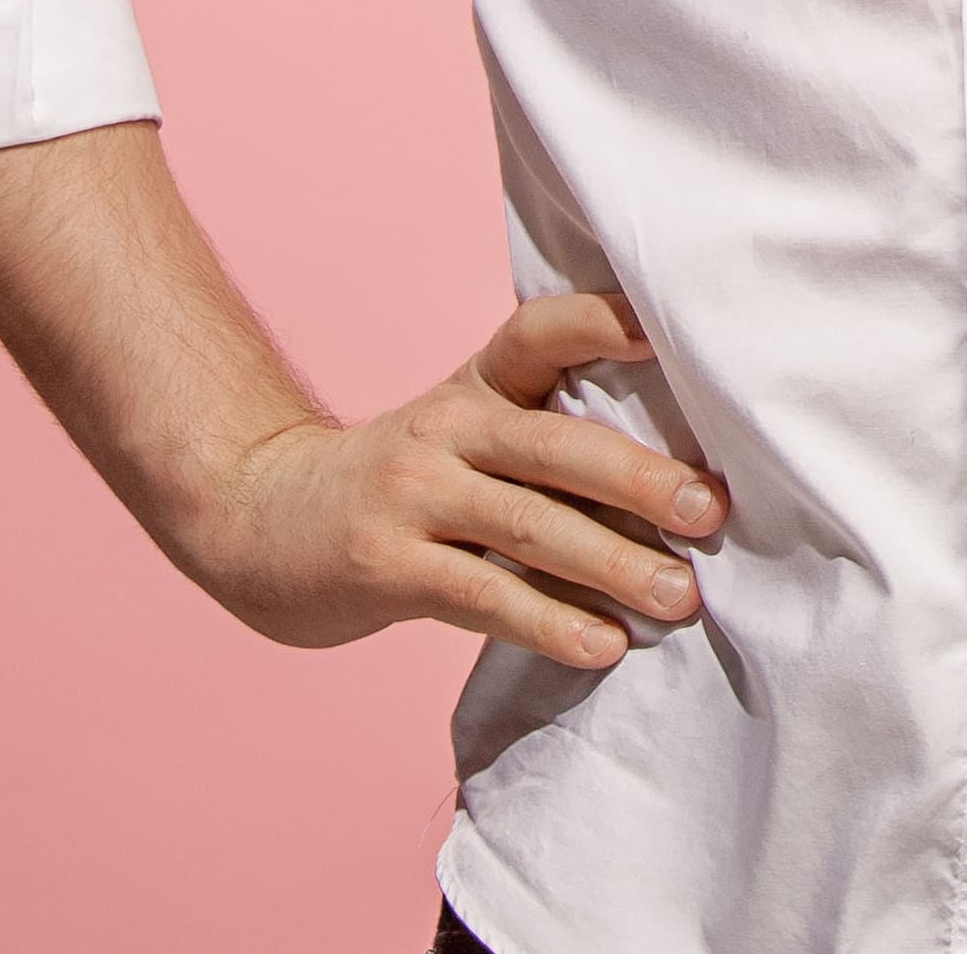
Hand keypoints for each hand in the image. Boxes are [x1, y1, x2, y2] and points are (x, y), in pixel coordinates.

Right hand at [176, 291, 726, 666]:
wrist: (255, 519)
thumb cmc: (398, 486)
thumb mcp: (461, 437)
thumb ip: (546, 446)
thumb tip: (678, 489)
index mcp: (475, 388)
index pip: (540, 333)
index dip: (601, 322)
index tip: (668, 330)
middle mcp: (445, 430)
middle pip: (555, 447)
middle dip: (641, 479)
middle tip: (710, 511)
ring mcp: (410, 496)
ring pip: (529, 527)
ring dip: (613, 564)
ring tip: (680, 597)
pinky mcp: (385, 566)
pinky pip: (482, 596)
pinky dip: (548, 622)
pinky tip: (602, 644)